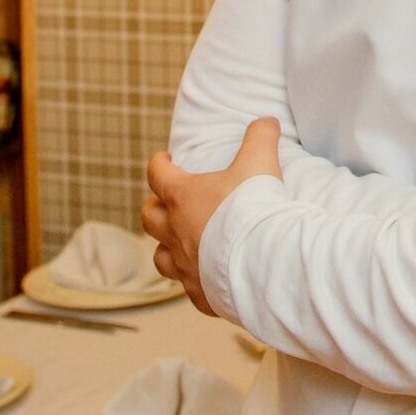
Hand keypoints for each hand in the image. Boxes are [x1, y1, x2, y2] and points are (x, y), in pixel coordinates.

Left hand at [141, 116, 282, 315]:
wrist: (264, 260)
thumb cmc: (254, 208)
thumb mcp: (260, 161)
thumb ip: (260, 136)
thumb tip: (267, 120)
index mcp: (183, 197)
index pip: (157, 174)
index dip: (159, 163)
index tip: (164, 158)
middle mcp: (175, 232)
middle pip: (148, 217)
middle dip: (155, 206)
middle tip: (168, 201)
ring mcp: (185, 266)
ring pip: (160, 256)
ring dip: (166, 246)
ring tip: (180, 241)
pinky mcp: (200, 293)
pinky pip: (189, 287)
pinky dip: (194, 279)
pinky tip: (208, 276)